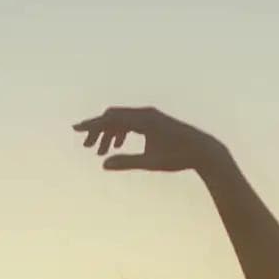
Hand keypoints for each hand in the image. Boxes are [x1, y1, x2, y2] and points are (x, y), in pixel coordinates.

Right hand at [73, 106, 222, 174]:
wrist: (203, 150)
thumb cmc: (178, 157)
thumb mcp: (150, 162)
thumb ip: (126, 162)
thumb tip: (104, 164)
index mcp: (143, 120)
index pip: (110, 119)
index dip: (92, 125)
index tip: (76, 129)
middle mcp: (145, 114)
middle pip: (113, 117)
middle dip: (98, 131)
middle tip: (87, 148)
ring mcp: (150, 116)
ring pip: (121, 121)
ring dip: (109, 134)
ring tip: (100, 153)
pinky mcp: (154, 122)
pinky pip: (130, 123)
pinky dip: (120, 133)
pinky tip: (117, 147)